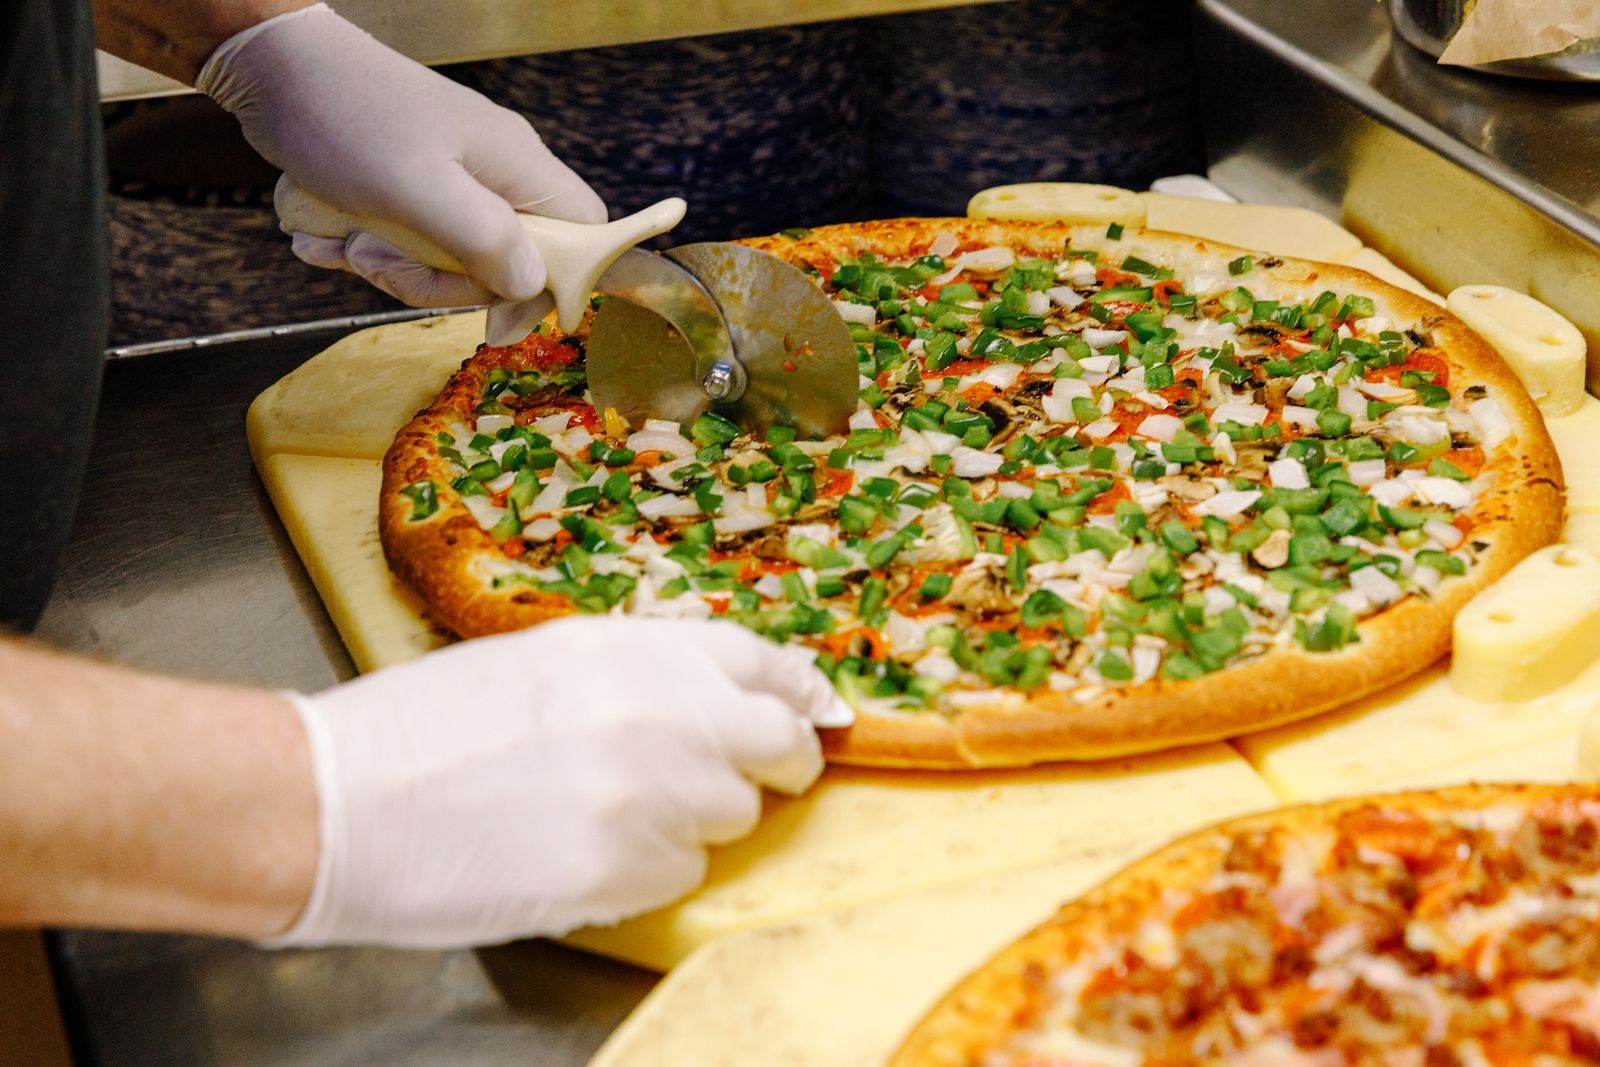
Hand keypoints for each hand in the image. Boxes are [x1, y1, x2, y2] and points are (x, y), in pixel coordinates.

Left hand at [196, 3, 604, 306]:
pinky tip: (330, 237)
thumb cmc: (345, 119)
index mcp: (517, 165)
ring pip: (454, 261)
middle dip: (443, 281)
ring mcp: (456, 180)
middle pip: (510, 262)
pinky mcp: (414, 188)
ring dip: (396, 268)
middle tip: (383, 261)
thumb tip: (531, 285)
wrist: (274, 66)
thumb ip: (484, 239)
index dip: (556, 278)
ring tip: (346, 242)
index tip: (493, 301)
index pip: (585, 232)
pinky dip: (371, 249)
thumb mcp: (416, 188)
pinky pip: (413, 244)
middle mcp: (497, 173)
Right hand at [271, 618, 836, 948]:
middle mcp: (651, 714)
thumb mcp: (541, 661)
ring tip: (613, 816)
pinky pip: (681, 876)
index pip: (758, 660)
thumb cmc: (421, 728)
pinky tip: (582, 856)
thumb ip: (638, 674)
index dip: (798, 690)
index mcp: (626, 649)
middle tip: (764, 779)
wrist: (336, 798)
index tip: (818, 712)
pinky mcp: (619, 873)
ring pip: (731, 817)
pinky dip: (649, 872)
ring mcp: (642, 796)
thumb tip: (718, 702)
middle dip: (778, 763)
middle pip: (775, 742)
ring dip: (696, 821)